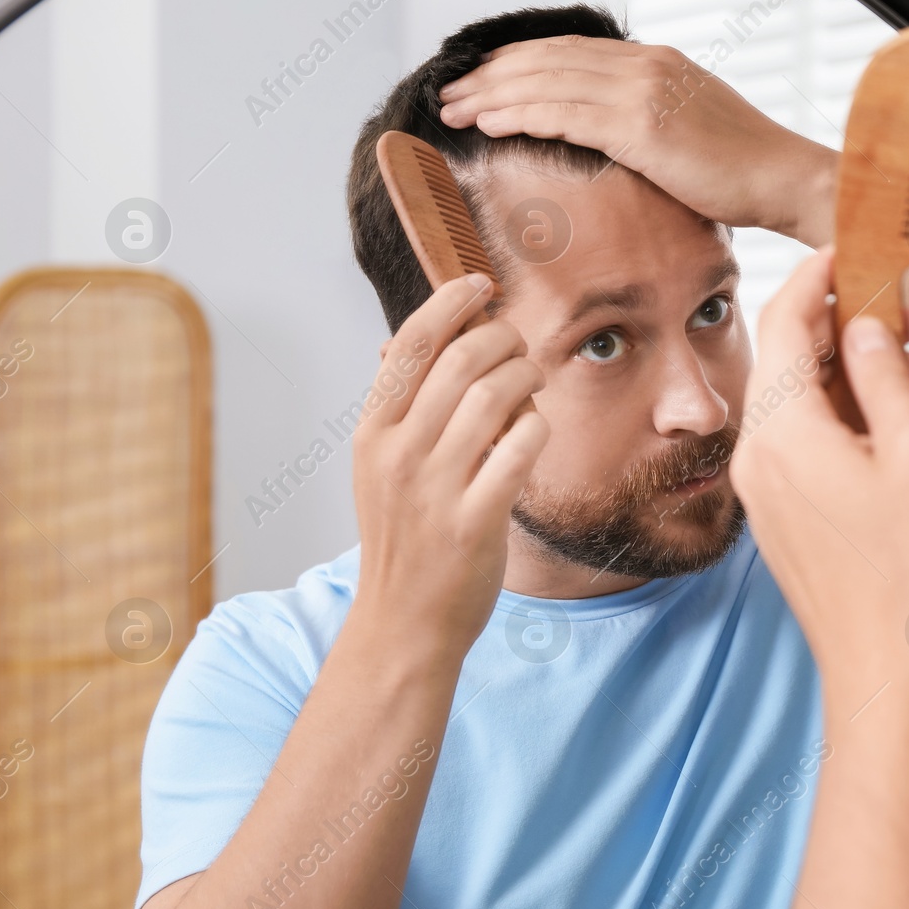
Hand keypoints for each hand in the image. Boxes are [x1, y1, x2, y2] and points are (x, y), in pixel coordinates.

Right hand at [349, 275, 548, 655]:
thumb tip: (420, 337)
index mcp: (372, 432)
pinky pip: (521, 447)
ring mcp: (434, 488)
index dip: (450, 302)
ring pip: (495, 396)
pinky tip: (534, 433)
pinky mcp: (474, 519)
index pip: (409, 344)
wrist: (404, 623)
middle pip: (461, 360)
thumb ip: (402, 407)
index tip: (481, 284)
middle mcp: (397, 453)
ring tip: (531, 385)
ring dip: (526, 379)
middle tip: (520, 348)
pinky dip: (537, 428)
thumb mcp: (381, 468)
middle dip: (503, 339)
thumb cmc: (404, 538)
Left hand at [437, 35, 838, 245]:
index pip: (570, 51)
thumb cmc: (744, 171)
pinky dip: (520, 116)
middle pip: (548, 59)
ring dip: (492, 95)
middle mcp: (644, 66)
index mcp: (655, 62)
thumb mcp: (690, 131)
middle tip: (450, 91)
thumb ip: (648, 122)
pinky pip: (564, 114)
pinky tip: (489, 124)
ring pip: (547, 82)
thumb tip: (612, 138)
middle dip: (492, 75)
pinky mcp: (641, 127)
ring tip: (453, 110)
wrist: (785, 179)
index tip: (482, 78)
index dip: (519, 62)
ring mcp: (642, 92)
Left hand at [729, 250, 908, 702]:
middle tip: (903, 308)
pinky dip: (832, 412)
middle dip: (839, 322)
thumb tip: (864, 325)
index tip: (851, 248)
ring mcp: (761, 489)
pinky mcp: (775, 515)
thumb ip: (885, 375)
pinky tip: (882, 414)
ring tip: (906, 359)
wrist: (884, 666)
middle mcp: (756, 454)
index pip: (785, 320)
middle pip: (785, 357)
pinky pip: (793, 439)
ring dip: (840, 370)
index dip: (816, 273)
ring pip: (790, 399)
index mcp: (782, 429)